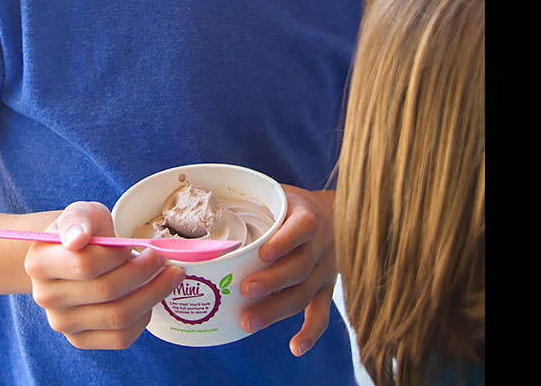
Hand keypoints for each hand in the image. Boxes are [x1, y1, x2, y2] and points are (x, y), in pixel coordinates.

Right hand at [25, 201, 184, 349]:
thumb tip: (77, 239)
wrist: (75, 255)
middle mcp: (46, 297)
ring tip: (170, 275)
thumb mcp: (80, 213)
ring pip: (117, 317)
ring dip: (152, 294)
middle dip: (144, 272)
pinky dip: (144, 317)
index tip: (140, 244)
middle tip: (164, 257)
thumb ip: (77, 220)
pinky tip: (151, 297)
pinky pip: (120, 338)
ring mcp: (63, 323)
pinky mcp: (81, 340)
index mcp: (40, 262)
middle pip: (106, 291)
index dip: (119, 254)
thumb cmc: (82, 231)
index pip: (85, 264)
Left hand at [239, 186, 336, 356]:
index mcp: (308, 218)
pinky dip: (311, 332)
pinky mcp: (327, 288)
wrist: (335, 215)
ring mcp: (325, 270)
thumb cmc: (294, 206)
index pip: (302, 229)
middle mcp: (320, 246)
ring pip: (304, 293)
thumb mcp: (281, 194)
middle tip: (245, 289)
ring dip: (277, 309)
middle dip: (272, 281)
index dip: (284, 241)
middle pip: (300, 267)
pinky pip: (321, 313)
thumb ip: (254, 198)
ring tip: (249, 321)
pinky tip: (295, 348)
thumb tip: (205, 192)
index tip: (263, 253)